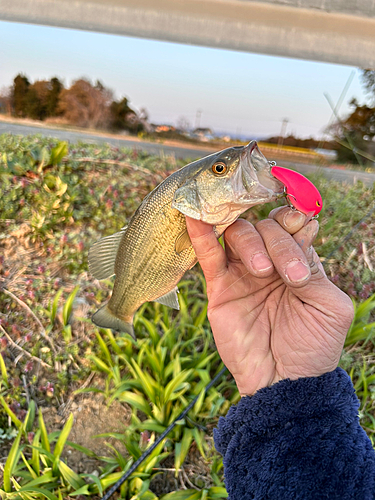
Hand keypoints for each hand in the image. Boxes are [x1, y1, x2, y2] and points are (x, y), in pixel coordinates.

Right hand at [186, 207, 353, 395]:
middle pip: (265, 226)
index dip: (294, 220)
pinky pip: (208, 256)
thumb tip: (298, 237)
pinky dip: (201, 235)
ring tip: (261, 271)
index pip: (291, 225)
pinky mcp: (219, 288)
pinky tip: (196, 217)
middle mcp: (269, 261)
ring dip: (251, 243)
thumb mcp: (330, 308)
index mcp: (298, 262)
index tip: (301, 226)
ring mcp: (241, 273)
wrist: (285, 381)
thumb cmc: (313, 346)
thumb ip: (315, 271)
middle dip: (279, 243)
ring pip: (238, 234)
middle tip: (290, 276)